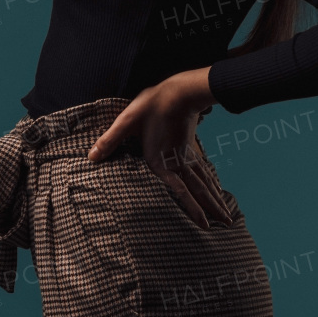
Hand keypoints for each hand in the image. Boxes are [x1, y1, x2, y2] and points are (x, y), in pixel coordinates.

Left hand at [87, 74, 231, 229]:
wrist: (179, 90)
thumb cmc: (152, 105)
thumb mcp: (127, 121)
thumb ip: (109, 141)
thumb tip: (91, 157)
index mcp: (161, 161)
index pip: (181, 192)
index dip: (193, 210)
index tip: (204, 225)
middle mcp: (177, 162)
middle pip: (199, 190)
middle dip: (212, 209)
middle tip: (226, 224)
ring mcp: (187, 155)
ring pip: (204, 181)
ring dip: (215, 198)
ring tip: (226, 213)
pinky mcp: (190, 147)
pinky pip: (203, 169)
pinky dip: (211, 181)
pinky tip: (215, 187)